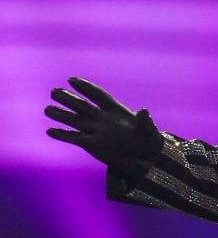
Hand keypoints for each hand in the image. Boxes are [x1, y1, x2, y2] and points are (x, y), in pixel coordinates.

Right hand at [45, 77, 162, 179]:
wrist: (144, 157)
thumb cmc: (148, 140)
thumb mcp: (149, 130)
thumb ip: (145, 121)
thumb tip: (144, 111)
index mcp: (116, 110)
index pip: (98, 95)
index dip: (86, 87)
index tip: (72, 80)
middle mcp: (102, 118)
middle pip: (82, 106)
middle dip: (68, 98)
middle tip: (54, 91)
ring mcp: (95, 130)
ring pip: (75, 120)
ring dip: (61, 115)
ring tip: (47, 109)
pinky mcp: (91, 144)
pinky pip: (74, 138)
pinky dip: (62, 135)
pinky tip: (50, 131)